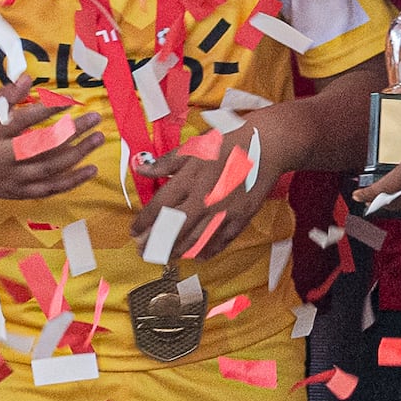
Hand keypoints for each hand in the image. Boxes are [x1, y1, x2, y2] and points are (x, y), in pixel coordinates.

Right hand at [0, 97, 105, 204]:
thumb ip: (6, 96)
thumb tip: (28, 78)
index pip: (24, 120)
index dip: (48, 110)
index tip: (69, 100)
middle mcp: (5, 157)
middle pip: (43, 145)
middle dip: (72, 131)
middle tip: (94, 118)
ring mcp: (15, 178)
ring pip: (51, 167)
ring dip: (78, 153)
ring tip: (98, 138)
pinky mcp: (22, 192)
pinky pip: (51, 188)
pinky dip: (73, 181)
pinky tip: (91, 169)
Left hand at [133, 128, 265, 262]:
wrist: (266, 146)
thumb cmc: (228, 143)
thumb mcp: (194, 147)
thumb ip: (167, 163)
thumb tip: (141, 170)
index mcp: (190, 179)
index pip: (160, 206)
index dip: (144, 222)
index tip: (134, 232)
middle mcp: (204, 199)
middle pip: (175, 228)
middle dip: (156, 243)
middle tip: (143, 251)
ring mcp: (224, 211)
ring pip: (196, 239)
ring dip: (178, 251)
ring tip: (164, 258)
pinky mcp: (241, 218)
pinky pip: (220, 241)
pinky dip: (206, 251)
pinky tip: (196, 256)